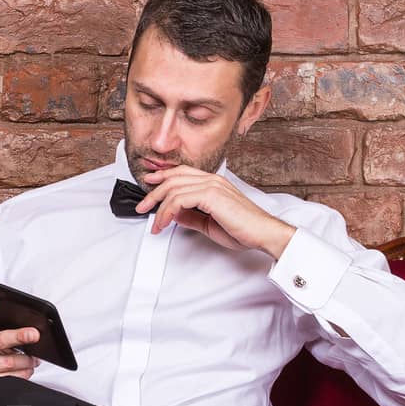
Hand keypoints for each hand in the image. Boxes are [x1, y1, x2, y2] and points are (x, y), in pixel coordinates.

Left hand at [136, 164, 294, 258]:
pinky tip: (164, 223)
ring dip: (158, 206)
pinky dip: (167, 212)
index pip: (183, 173)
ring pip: (174, 188)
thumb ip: (192, 217)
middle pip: (174, 178)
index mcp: (214, 183)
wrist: (262, 233)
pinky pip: (179, 199)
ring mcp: (212, 185)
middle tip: (142, 206)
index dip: (163, 177)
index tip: (149, 184)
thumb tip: (174, 215)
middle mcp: (212, 180)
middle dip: (154, 192)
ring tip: (154, 223)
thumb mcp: (210, 223)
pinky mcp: (211, 195)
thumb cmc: (243, 230)